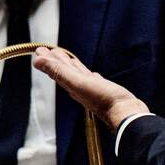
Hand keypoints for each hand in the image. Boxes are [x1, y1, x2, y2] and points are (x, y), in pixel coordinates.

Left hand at [32, 46, 148, 131]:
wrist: (126, 113)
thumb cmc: (104, 99)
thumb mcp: (79, 82)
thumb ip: (59, 72)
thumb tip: (37, 61)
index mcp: (72, 85)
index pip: (56, 69)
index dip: (47, 60)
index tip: (39, 51)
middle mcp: (79, 87)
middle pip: (65, 71)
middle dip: (55, 60)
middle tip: (46, 51)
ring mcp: (92, 89)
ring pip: (78, 74)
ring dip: (69, 65)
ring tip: (64, 57)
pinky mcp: (104, 90)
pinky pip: (92, 79)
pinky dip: (88, 74)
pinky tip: (92, 74)